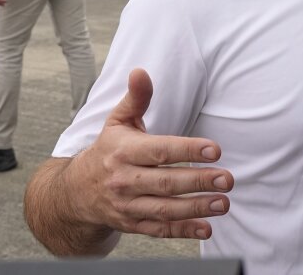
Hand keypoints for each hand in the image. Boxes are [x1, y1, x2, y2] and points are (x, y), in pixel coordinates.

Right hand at [63, 68, 233, 239]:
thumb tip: (141, 72)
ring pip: (164, 209)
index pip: (159, 151)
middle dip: (199, 181)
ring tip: (223, 202)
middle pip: (165, 182)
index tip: (215, 150)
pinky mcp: (132, 224)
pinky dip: (183, 231)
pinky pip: (159, 229)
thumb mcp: (117, 121)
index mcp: (123, 151)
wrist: (75, 193)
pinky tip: (206, 227)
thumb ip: (136, 98)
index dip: (188, 150)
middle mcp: (124, 180)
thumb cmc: (106, 151)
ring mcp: (127, 205)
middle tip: (227, 179)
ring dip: (196, 207)